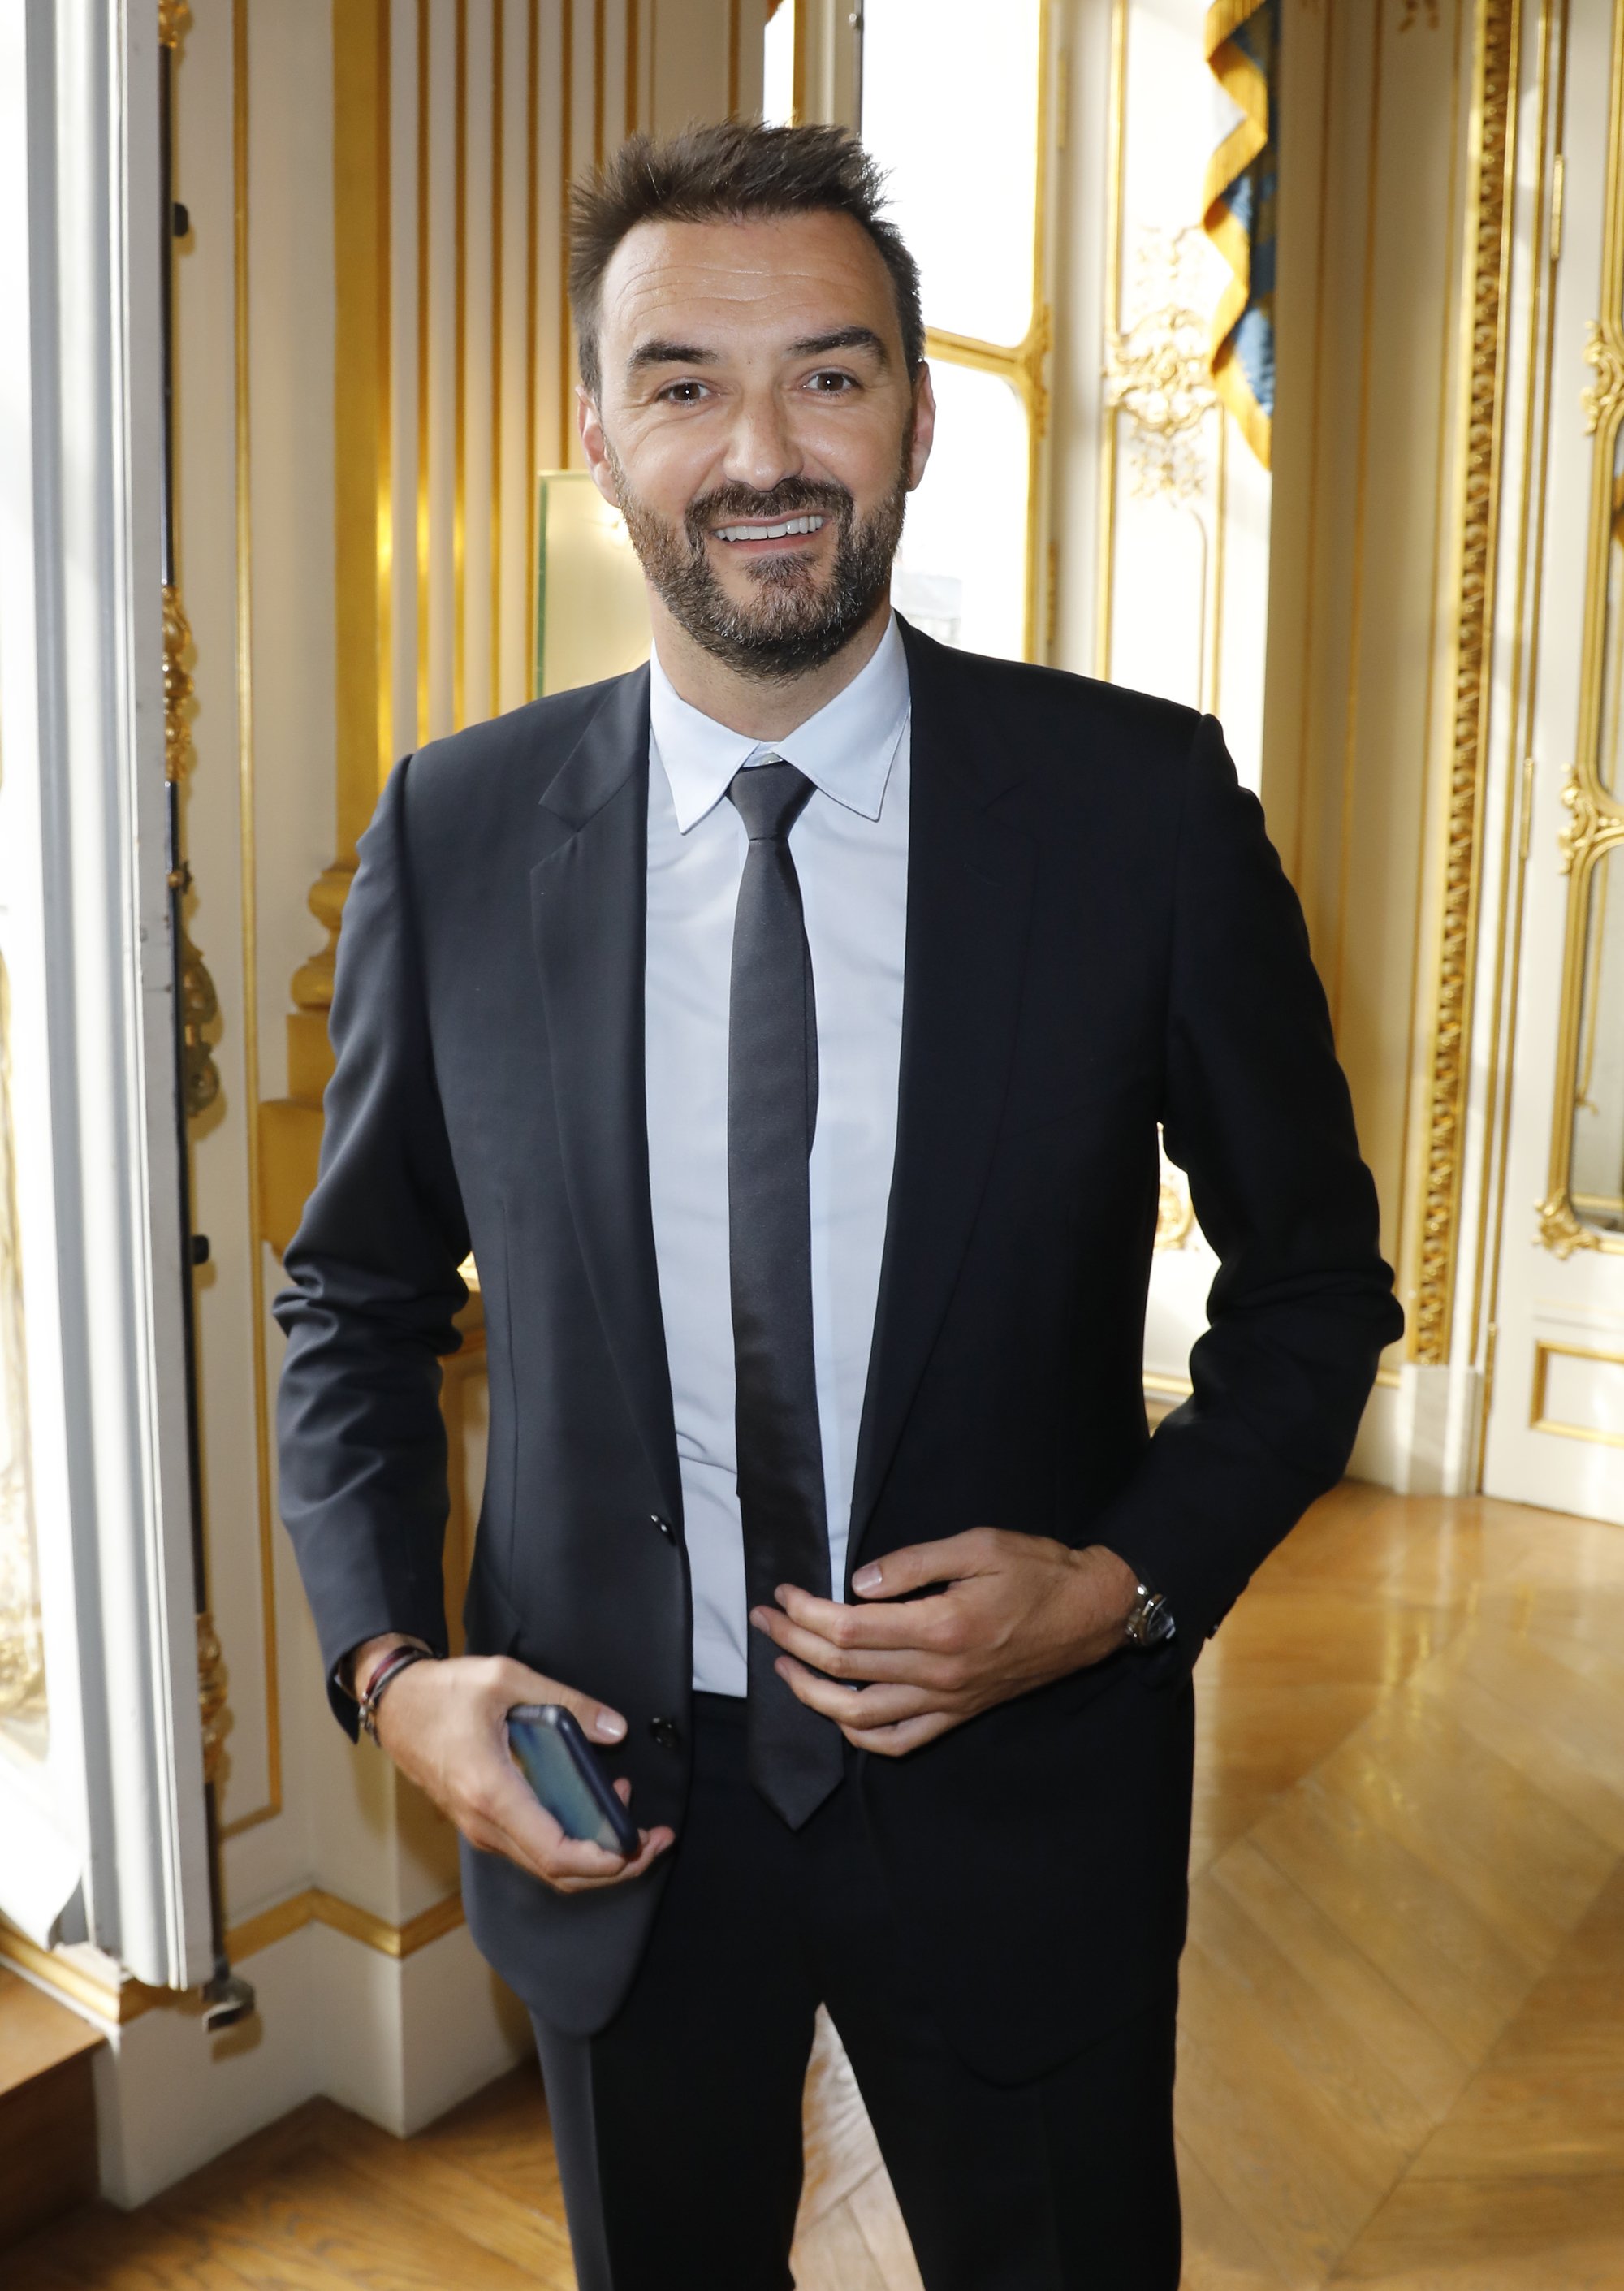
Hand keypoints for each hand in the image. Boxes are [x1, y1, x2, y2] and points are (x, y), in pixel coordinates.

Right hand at [368, 1650, 673, 1894]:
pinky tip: (593, 1805)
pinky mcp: (482, 1822)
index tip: (639, 1846)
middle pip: (558, 1872)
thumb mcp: (506, 1679)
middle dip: (614, 1866)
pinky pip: (532, 1848)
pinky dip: (570, 1841)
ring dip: (594, 1853)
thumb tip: (614, 1730)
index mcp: (492, 1792)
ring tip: (630, 1811)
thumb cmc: (443, 1693)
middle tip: (654, 1841)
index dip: (604, 1862)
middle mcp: (485, 1822)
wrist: (395, 1705)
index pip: (556, 1854)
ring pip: (546, 1866)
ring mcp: (481, 1828)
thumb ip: (566, 1702)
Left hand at [749, 1532, 1139, 1757]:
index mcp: (943, 1626)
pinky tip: (837, 1713)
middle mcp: (941, 1673)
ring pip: (861, 1717)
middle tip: (764, 1619)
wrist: (1090, 1614)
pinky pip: (899, 1740)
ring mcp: (948, 1701)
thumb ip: (914, 1563)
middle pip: (846, 1670)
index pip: (851, 1630)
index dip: (806, 1612)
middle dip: (794, 1644)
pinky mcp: (958, 1714)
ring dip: (812, 1694)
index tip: (783, 1593)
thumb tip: (857, 1582)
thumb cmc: (1037, 1571)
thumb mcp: (979, 1545)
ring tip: (784, 1666)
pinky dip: (859, 1734)